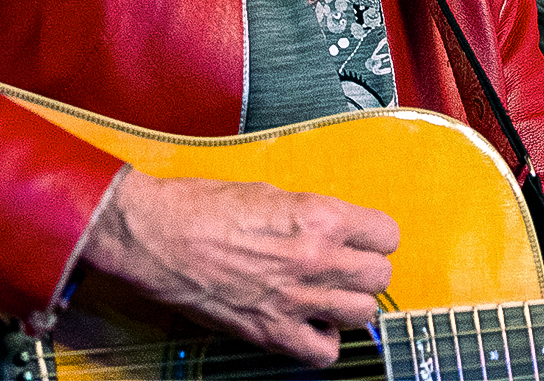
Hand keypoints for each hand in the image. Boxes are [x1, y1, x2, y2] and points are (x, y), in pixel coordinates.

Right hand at [83, 169, 399, 364]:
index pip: (387, 235)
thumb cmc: (201, 207)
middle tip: (346, 266)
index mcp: (319, 217)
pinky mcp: (272, 332)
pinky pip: (324, 352)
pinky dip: (321, 342)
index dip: (375, 237)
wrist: (157, 236)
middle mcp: (316, 259)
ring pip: (362, 314)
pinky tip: (308, 324)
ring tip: (328, 295)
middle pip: (379, 277)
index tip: (366, 239)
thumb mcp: (270, 191)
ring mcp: (296, 299)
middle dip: (366, 270)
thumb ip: (311, 214)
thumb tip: (334, 227)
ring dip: (348, 305)